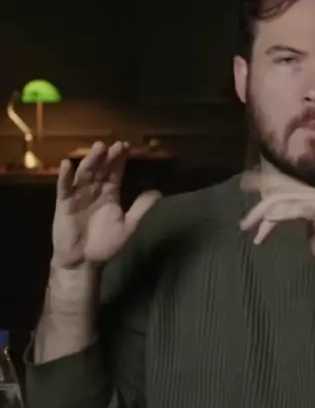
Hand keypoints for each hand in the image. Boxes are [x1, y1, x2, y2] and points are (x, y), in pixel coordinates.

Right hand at [52, 141, 160, 268]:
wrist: (83, 261)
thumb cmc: (105, 244)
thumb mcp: (128, 226)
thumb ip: (141, 209)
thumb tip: (157, 192)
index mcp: (110, 193)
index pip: (116, 172)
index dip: (120, 159)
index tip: (126, 146)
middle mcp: (94, 190)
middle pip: (102, 169)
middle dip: (108, 157)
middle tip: (116, 145)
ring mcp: (78, 195)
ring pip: (85, 173)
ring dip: (91, 160)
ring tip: (99, 148)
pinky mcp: (64, 203)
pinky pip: (64, 188)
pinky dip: (65, 176)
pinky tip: (67, 164)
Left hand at [240, 171, 314, 289]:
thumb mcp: (305, 229)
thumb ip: (290, 218)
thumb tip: (269, 216)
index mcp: (309, 197)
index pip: (281, 186)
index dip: (262, 182)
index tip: (243, 185)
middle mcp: (313, 195)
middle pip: (278, 194)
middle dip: (258, 208)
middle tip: (244, 224)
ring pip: (283, 200)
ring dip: (264, 214)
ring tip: (251, 228)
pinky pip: (296, 208)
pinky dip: (280, 213)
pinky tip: (268, 220)